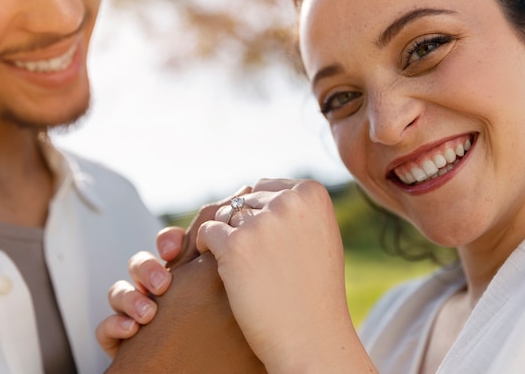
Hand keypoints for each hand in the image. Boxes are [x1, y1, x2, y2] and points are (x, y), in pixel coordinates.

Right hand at [96, 186, 251, 357]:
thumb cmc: (224, 347)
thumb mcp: (229, 297)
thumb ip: (230, 258)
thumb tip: (246, 194)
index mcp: (189, 283)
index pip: (172, 248)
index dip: (170, 241)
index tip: (175, 250)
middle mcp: (161, 296)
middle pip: (142, 263)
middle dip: (148, 267)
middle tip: (163, 283)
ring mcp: (138, 317)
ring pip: (120, 290)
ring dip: (130, 296)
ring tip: (148, 313)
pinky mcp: (122, 341)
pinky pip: (105, 326)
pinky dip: (114, 325)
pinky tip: (131, 331)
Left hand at [197, 179, 363, 371]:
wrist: (310, 337)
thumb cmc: (313, 291)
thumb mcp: (318, 236)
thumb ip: (295, 209)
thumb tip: (256, 187)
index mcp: (312, 194)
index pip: (266, 186)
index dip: (259, 214)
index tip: (267, 242)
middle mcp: (289, 201)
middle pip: (244, 200)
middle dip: (242, 225)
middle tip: (254, 259)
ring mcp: (262, 222)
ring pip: (224, 215)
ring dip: (225, 237)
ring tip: (242, 266)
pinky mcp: (235, 245)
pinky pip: (206, 232)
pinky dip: (206, 248)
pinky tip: (222, 269)